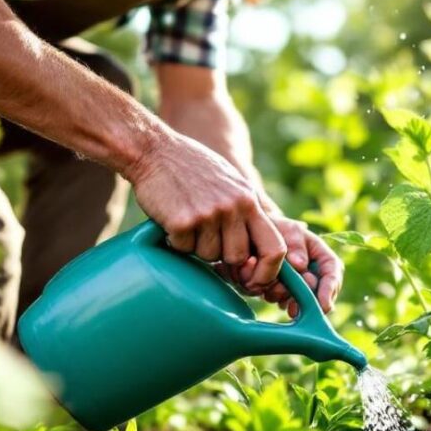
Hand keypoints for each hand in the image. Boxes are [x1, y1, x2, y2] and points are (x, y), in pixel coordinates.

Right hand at [125, 130, 285, 288]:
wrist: (155, 150)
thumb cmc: (193, 168)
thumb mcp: (232, 183)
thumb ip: (247, 211)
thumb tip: (259, 252)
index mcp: (249, 199)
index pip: (275, 247)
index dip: (269, 271)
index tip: (256, 280)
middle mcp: (233, 207)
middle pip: (238, 258)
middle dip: (222, 255)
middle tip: (206, 237)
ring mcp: (208, 214)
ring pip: (210, 256)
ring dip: (197, 246)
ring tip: (189, 219)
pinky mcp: (182, 221)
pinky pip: (184, 249)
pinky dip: (176, 240)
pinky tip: (172, 218)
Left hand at [221, 214, 343, 317]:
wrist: (256, 233)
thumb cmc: (278, 228)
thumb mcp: (288, 230)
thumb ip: (295, 245)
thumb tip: (301, 265)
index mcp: (322, 256)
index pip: (333, 273)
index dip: (330, 290)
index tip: (324, 305)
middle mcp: (313, 273)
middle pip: (317, 293)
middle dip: (304, 297)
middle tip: (292, 300)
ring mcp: (299, 285)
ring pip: (299, 301)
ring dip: (286, 297)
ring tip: (271, 286)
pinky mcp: (284, 293)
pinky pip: (284, 302)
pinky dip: (277, 300)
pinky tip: (268, 292)